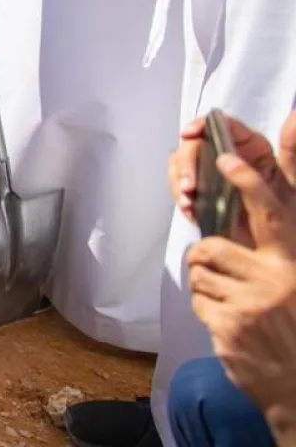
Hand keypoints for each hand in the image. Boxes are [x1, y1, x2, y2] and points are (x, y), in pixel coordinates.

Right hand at [171, 112, 295, 242]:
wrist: (272, 252)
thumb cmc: (286, 218)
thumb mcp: (291, 183)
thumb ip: (293, 149)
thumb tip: (295, 117)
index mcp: (250, 146)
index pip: (220, 124)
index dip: (201, 125)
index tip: (189, 133)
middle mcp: (227, 154)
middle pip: (195, 144)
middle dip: (187, 163)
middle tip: (189, 186)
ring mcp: (210, 172)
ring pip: (182, 163)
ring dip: (180, 181)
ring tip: (189, 202)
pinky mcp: (200, 190)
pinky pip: (179, 184)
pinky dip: (180, 195)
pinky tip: (190, 209)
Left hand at [186, 126, 295, 422]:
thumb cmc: (294, 328)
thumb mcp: (292, 284)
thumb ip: (272, 252)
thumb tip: (240, 221)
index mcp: (292, 262)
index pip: (270, 212)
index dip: (247, 180)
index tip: (225, 156)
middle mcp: (275, 278)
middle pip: (212, 246)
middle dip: (205, 255)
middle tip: (215, 268)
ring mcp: (251, 303)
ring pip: (200, 274)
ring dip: (207, 287)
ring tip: (231, 305)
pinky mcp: (230, 326)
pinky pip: (198, 301)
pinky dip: (207, 311)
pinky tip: (229, 326)